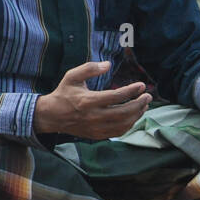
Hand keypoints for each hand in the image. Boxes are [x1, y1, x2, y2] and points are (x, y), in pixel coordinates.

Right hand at [33, 61, 151, 139]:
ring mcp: (96, 127)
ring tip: (143, 105)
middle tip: (148, 96)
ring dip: (137, 115)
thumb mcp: (72, 76)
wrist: (51, 116)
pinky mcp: (96, 135)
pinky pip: (118, 132)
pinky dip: (129, 125)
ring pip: (123, 124)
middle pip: (124, 112)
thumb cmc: (63, 94)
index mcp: (88, 101)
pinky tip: (133, 116)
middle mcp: (93, 116)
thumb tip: (108, 65)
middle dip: (139, 104)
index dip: (132, 91)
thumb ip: (89, 68)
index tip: (141, 85)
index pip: (116, 96)